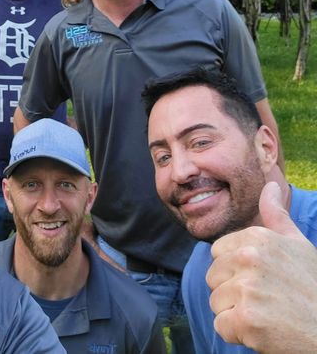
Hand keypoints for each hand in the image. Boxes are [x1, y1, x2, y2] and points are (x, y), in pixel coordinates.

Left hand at [207, 181, 316, 352]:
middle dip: (232, 293)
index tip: (259, 279)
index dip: (234, 270)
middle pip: (213, 277)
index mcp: (258, 238)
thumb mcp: (297, 244)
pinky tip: (262, 331)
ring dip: (235, 314)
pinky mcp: (246, 319)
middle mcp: (249, 258)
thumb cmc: (312, 286)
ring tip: (265, 314)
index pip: (218, 252)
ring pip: (216, 302)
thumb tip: (271, 184)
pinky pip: (221, 326)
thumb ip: (276, 215)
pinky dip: (238, 335)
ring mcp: (247, 288)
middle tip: (264, 300)